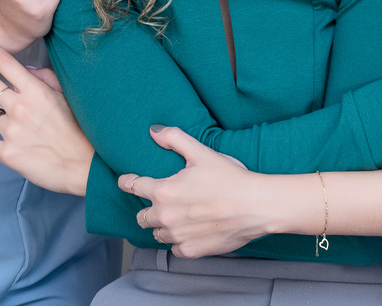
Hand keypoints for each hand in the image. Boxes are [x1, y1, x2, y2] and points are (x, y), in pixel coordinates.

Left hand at [0, 34, 92, 195]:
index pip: (4, 61)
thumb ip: (46, 78)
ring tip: (12, 122)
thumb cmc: (81, 131)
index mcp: (36, 91)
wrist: (85, 166)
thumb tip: (27, 70)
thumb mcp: (68, 96)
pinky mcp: (7, 153)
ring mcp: (12, 131)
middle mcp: (20, 108)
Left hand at [120, 126, 268, 258]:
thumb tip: (154, 131)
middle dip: (147, 208)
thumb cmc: (230, 178)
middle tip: (161, 201)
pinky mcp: (192, 251)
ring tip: (177, 216)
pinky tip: (190, 230)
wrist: (256, 206)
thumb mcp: (201, 152)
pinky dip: (179, 240)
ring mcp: (178, 236)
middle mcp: (166, 217)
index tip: (126, 181)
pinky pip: (175, 248)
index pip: (134, 187)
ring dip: (163, 225)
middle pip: (142, 216)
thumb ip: (174, 138)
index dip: (127, 182)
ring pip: (158, 233)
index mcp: (164, 191)